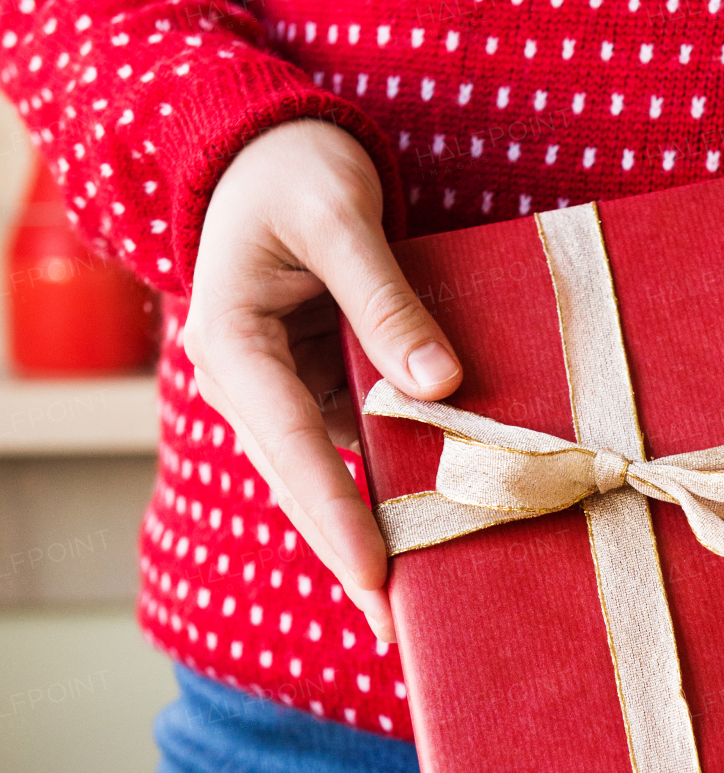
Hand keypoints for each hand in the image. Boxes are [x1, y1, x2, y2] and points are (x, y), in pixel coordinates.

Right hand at [183, 119, 462, 642]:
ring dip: (375, 528)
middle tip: (400, 631)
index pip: (289, 446)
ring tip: (424, 602)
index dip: (335, 515)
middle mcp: (252, 380)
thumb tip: (439, 388)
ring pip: (332, 473)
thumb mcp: (339, 215)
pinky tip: (440, 521)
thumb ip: (384, 299)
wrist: (267, 142)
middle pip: (305, 484)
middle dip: (352, 555)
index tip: (378, 576)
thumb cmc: (294, 165)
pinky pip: (357, 441)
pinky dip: (394, 480)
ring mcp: (285, 387)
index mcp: (233, 345)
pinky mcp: (321, 381)